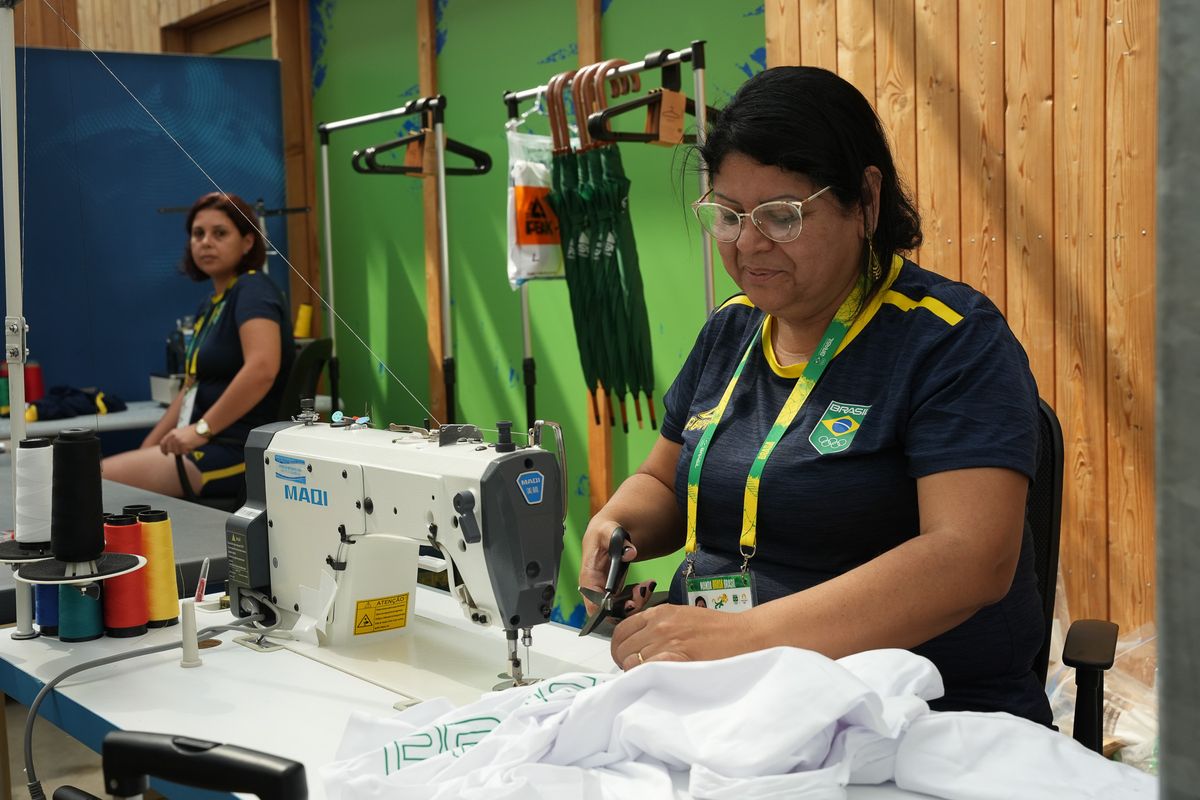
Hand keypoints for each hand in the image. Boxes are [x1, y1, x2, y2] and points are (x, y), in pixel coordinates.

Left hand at [159, 425, 207, 455]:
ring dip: (182, 451)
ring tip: (188, 445)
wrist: (202, 429)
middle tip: (182, 449)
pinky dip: (187, 451)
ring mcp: (178, 440)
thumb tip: (171, 447)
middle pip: (169, 449)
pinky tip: (191, 446)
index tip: (165, 453)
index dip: (163, 449)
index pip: (163, 443)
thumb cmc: (195, 430)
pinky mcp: (184, 444)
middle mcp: (173, 436)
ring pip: (176, 452)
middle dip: (175, 451)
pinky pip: (183, 452)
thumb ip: (174, 438)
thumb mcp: (181, 432)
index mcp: (172, 432)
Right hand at [578, 519, 638, 615]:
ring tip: (647, 586)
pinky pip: (626, 605)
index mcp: (588, 578)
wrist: (606, 534)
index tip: (629, 603)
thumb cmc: (602, 534)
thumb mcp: (607, 531)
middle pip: (609, 614)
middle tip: (643, 591)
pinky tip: (646, 585)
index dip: (611, 610)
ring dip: (636, 603)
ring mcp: (605, 594)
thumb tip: (630, 553)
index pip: (594, 605)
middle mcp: (595, 590)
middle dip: (629, 608)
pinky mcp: (615, 594)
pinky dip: (638, 599)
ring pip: (619, 612)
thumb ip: (619, 541)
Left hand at [610, 603, 755, 669]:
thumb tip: (640, 645)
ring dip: (635, 672)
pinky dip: (645, 677)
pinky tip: (656, 681)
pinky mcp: (675, 658)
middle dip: (624, 662)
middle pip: (622, 648)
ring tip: (649, 678)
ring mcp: (666, 641)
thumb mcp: (682, 618)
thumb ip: (660, 627)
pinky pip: (645, 670)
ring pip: (630, 662)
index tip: (626, 658)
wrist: (743, 636)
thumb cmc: (716, 630)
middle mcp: (658, 625)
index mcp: (659, 612)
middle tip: (636, 672)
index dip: (620, 647)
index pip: (621, 630)